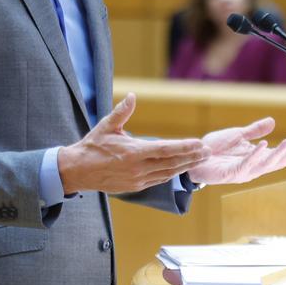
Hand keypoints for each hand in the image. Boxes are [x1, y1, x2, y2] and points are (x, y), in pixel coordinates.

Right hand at [59, 94, 210, 194]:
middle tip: (208, 152)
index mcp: (133, 153)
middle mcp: (138, 168)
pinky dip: (172, 174)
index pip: (166, 149)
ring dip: (185, 167)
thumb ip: (122, 112)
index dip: (185, 147)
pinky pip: (159, 180)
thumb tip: (132, 97)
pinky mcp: (135, 187)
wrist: (77, 171)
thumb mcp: (106, 126)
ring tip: (199, 160)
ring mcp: (137, 180)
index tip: (199, 144)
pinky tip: (181, 168)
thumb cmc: (92, 146)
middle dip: (192, 157)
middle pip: (172, 163)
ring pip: (168, 174)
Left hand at [187, 117, 285, 185]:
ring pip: (266, 164)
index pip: (280, 155)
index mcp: (256, 157)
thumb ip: (254, 130)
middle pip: (278, 162)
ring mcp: (243, 171)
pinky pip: (247, 163)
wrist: (194, 156)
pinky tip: (264, 145)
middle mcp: (253, 166)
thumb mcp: (237, 135)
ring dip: (278, 154)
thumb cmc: (214, 148)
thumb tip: (273, 122)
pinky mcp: (232, 173)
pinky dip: (256, 154)